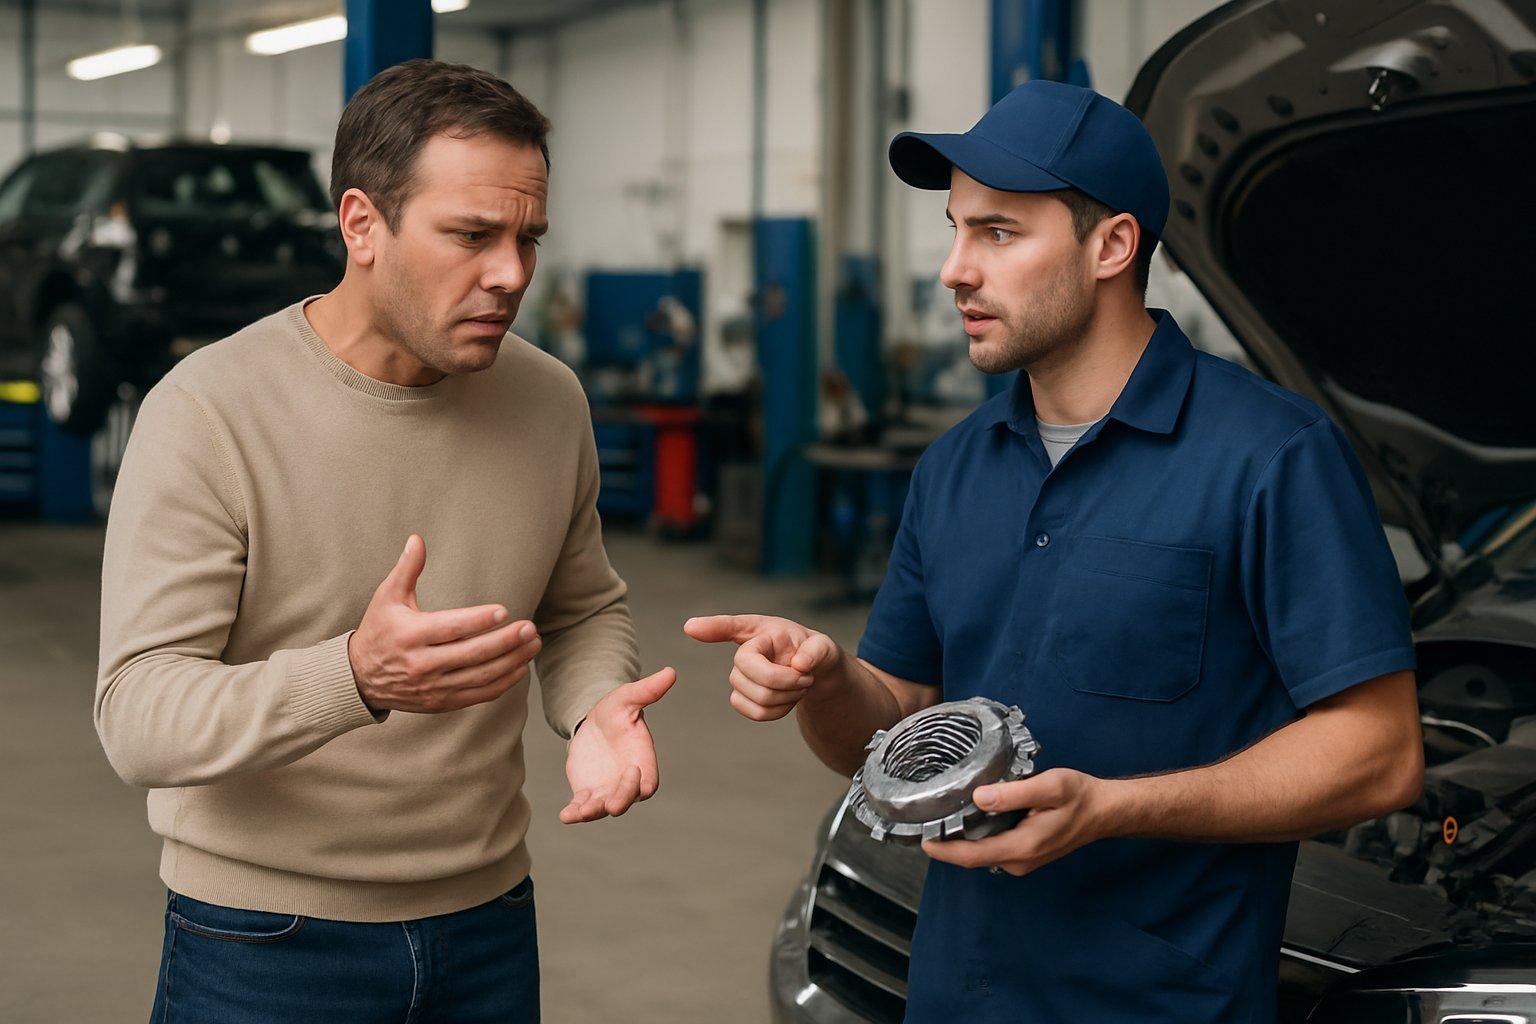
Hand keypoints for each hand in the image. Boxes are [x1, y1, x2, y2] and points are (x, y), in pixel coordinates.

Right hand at [348, 535, 540, 713]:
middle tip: (530, 627)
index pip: (450, 628)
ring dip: (511, 661)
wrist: (360, 678)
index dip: (477, 621)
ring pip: (479, 676)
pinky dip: (502, 683)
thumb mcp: (387, 597)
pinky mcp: (441, 702)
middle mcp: (422, 664)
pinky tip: (520, 667)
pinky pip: (478, 694)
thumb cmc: (379, 630)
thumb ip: (407, 569)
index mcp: (410, 635)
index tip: (503, 611)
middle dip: (504, 641)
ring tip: (533, 643)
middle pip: (471, 654)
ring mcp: (433, 687)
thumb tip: (418, 539)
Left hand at [560, 667, 676, 823]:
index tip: (631, 770)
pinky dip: (574, 813)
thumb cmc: (616, 710)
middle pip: (627, 799)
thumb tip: (670, 672)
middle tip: (609, 805)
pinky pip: (581, 808)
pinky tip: (565, 815)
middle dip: (619, 802)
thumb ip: (647, 690)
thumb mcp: (628, 697)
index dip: (641, 782)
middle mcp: (626, 781)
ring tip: (580, 813)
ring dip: (592, 812)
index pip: (647, 781)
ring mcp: (606, 790)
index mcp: (641, 761)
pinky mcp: (586, 793)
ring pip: (602, 808)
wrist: (593, 723)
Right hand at [683, 614, 842, 721]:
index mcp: (763, 630)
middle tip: (807, 678)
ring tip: (800, 686)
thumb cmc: (815, 654)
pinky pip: (754, 712)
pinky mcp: (741, 697)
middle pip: (747, 671)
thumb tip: (800, 664)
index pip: (732, 626)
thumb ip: (818, 651)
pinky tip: (787, 700)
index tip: (691, 627)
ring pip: (753, 696)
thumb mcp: (825, 646)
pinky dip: (777, 712)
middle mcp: (746, 650)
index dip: (711, 627)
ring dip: (785, 697)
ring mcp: (740, 675)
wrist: (813, 675)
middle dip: (785, 681)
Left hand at [921, 769, 1113, 875]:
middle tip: (924, 820)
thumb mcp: (1050, 787)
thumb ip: (1014, 794)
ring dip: (961, 839)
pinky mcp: (1024, 853)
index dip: (943, 850)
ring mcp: (1022, 860)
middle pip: (972, 857)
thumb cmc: (1079, 796)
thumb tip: (979, 798)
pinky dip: (977, 836)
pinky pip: (992, 848)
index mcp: (1022, 847)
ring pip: (982, 852)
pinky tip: (968, 817)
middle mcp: (1018, 860)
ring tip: (940, 815)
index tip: (921, 839)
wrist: (1103, 811)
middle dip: (946, 843)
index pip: (971, 856)